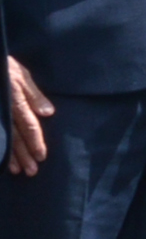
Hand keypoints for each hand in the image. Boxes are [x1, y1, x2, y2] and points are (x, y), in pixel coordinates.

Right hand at [4, 56, 42, 177]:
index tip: (41, 157)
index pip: (29, 126)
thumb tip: (48, 113)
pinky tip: (0, 159)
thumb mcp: (20, 75)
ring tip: (17, 170)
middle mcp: (4, 110)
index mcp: (16, 101)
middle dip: (23, 155)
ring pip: (3, 138)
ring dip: (10, 155)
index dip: (35, 142)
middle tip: (32, 171)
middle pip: (15, 137)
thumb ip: (33, 95)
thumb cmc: (2, 66)